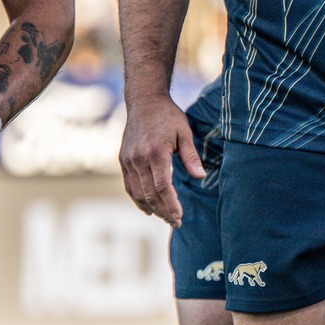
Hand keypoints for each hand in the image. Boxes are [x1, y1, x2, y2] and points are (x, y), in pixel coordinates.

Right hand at [119, 93, 203, 226]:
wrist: (144, 101)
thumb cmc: (168, 116)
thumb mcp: (185, 132)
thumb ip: (191, 156)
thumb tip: (201, 177)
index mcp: (156, 153)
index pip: (162, 187)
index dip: (171, 205)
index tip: (180, 217)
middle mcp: (139, 159)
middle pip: (150, 194)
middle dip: (163, 212)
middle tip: (175, 223)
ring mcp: (128, 160)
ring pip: (137, 193)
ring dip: (151, 209)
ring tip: (165, 218)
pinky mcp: (123, 160)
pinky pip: (129, 186)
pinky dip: (137, 200)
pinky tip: (148, 209)